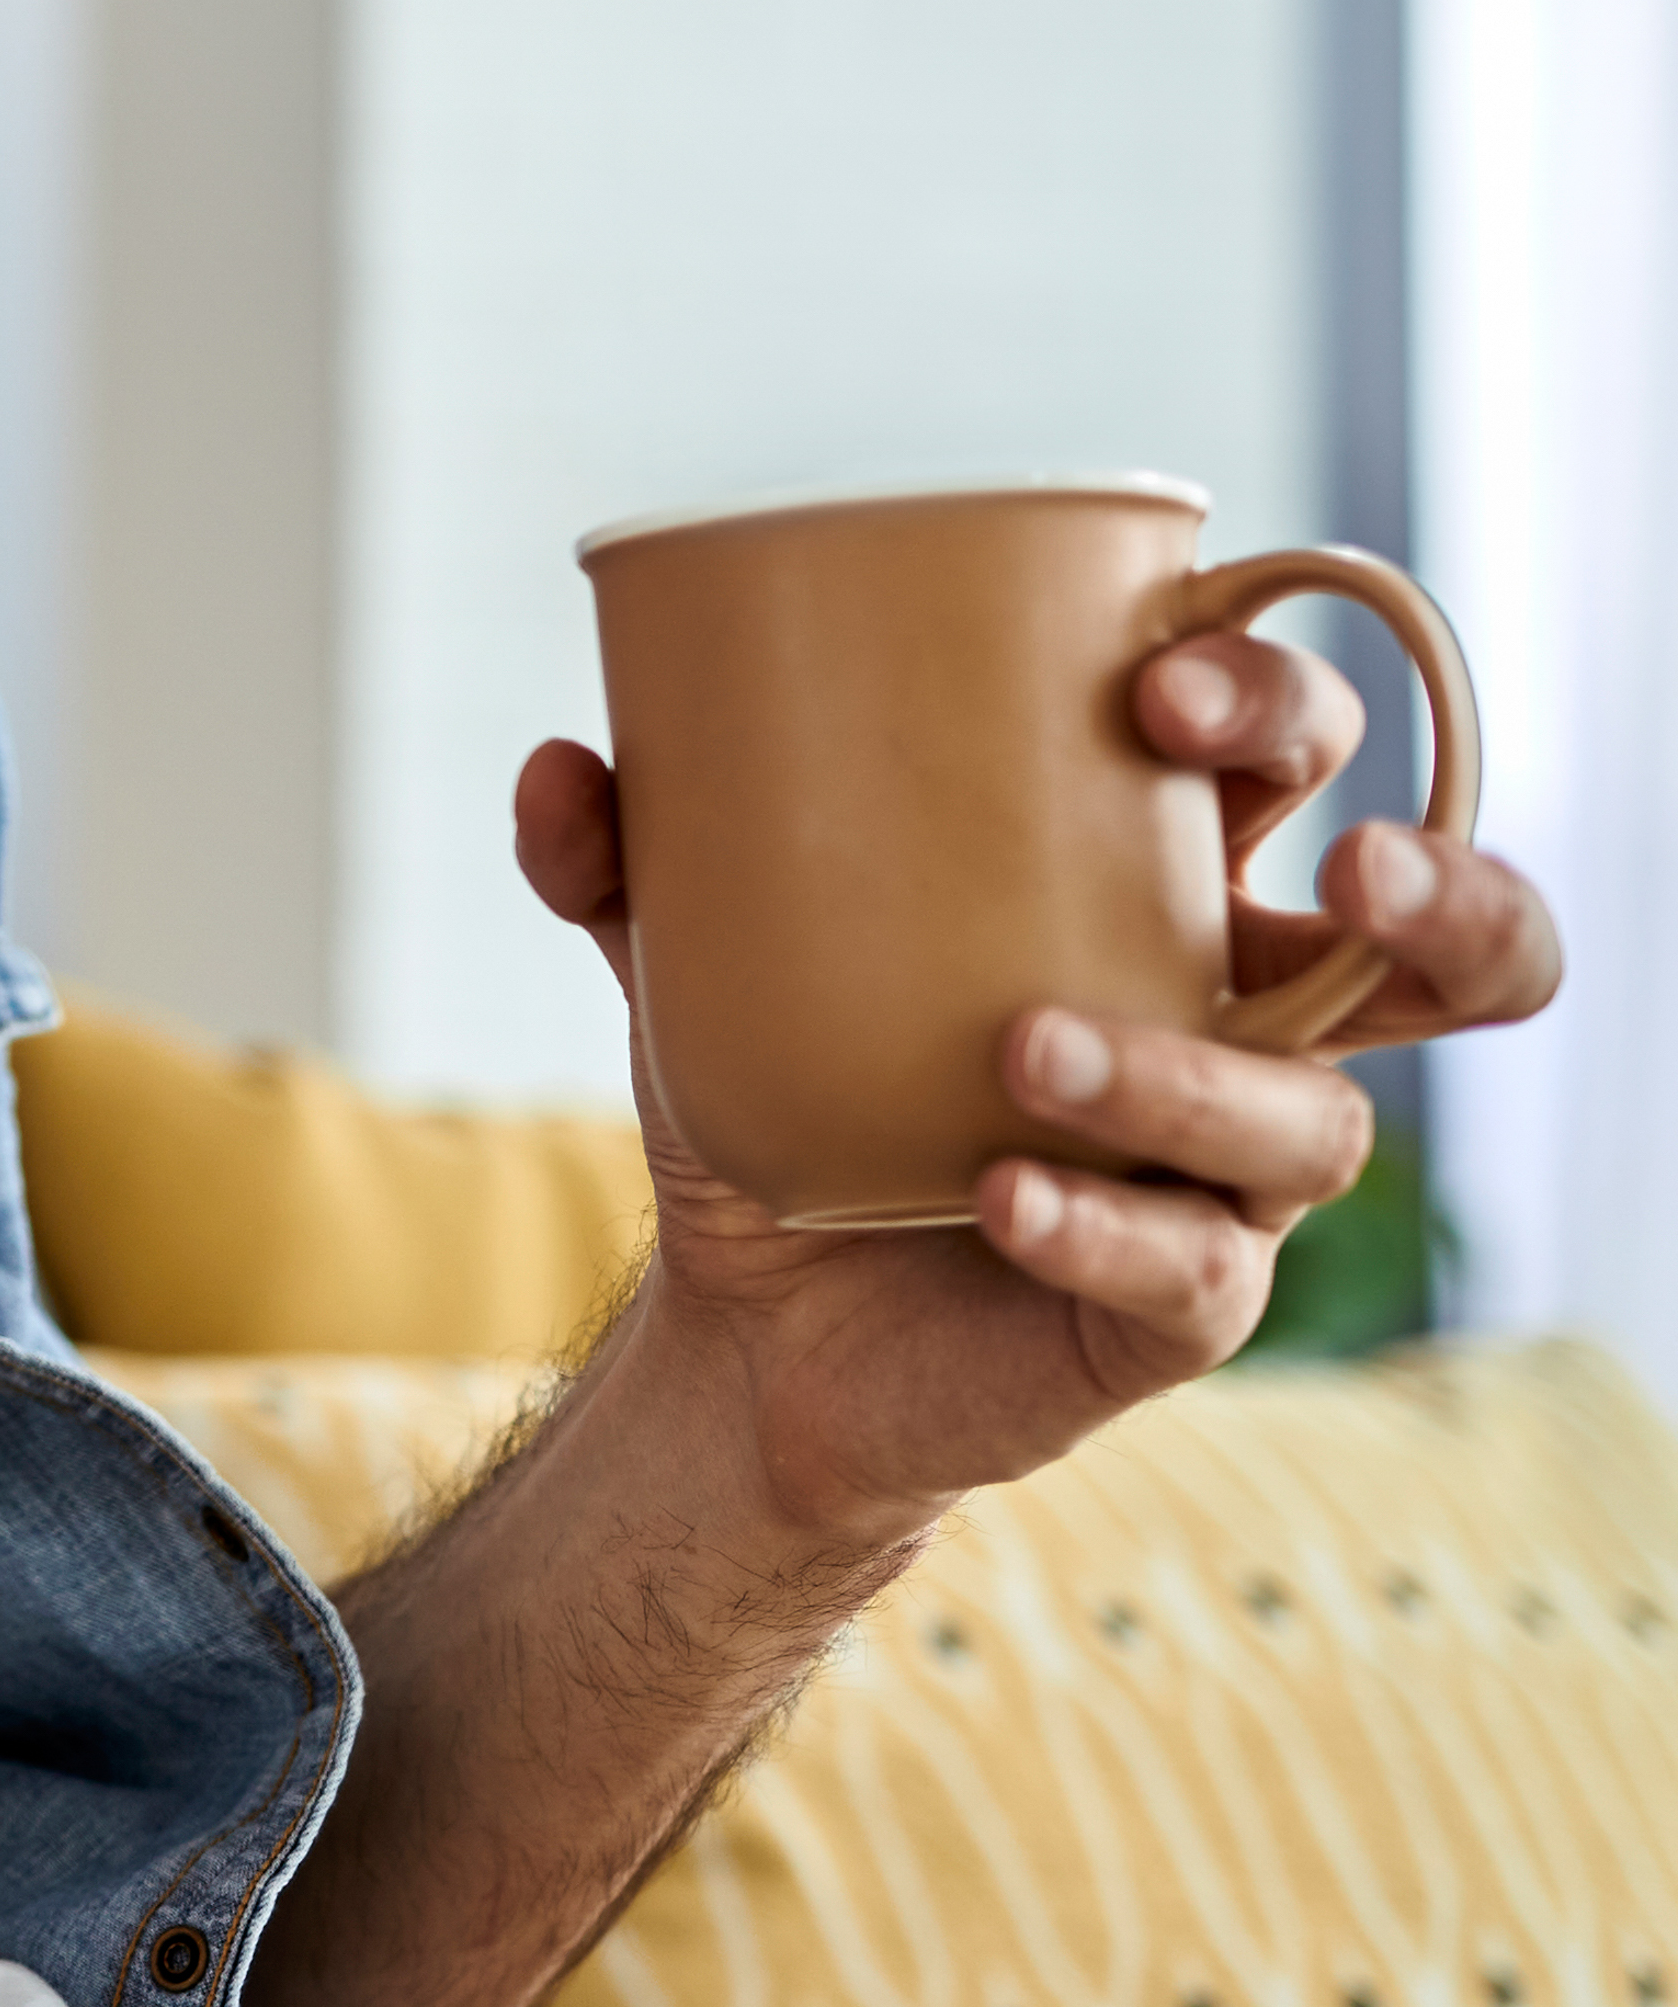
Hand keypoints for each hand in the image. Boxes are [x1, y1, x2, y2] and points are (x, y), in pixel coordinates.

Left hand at [512, 630, 1563, 1543]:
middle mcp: (1236, 1023)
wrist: (745, 1323)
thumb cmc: (785, 1091)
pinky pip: (1193, 1272)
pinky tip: (1000, 1196)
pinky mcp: (1178, 1308)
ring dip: (1189, 1074)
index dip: (1274, 703)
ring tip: (1027, 1045)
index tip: (1155, 683)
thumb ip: (629, 859)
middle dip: (1443, 894)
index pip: (1289, 762)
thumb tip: (563, 768)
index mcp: (1156, 892)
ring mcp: (1224, 1174)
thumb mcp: (693, 960)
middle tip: (1348, 864)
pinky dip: (1100, 1226)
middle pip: (1443, 948)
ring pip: (1316, 1121)